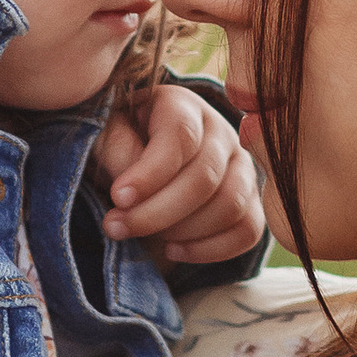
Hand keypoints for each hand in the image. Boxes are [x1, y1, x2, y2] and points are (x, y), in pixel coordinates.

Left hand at [95, 82, 268, 265]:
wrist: (141, 162)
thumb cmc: (120, 143)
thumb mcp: (105, 135)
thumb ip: (117, 152)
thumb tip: (133, 192)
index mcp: (184, 106)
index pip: (181, 136)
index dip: (150, 172)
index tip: (118, 198)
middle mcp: (221, 132)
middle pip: (205, 177)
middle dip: (157, 212)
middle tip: (116, 227)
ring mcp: (242, 167)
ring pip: (230, 206)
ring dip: (182, 232)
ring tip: (143, 236)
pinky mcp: (251, 201)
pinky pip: (248, 231)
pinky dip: (210, 249)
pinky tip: (173, 250)